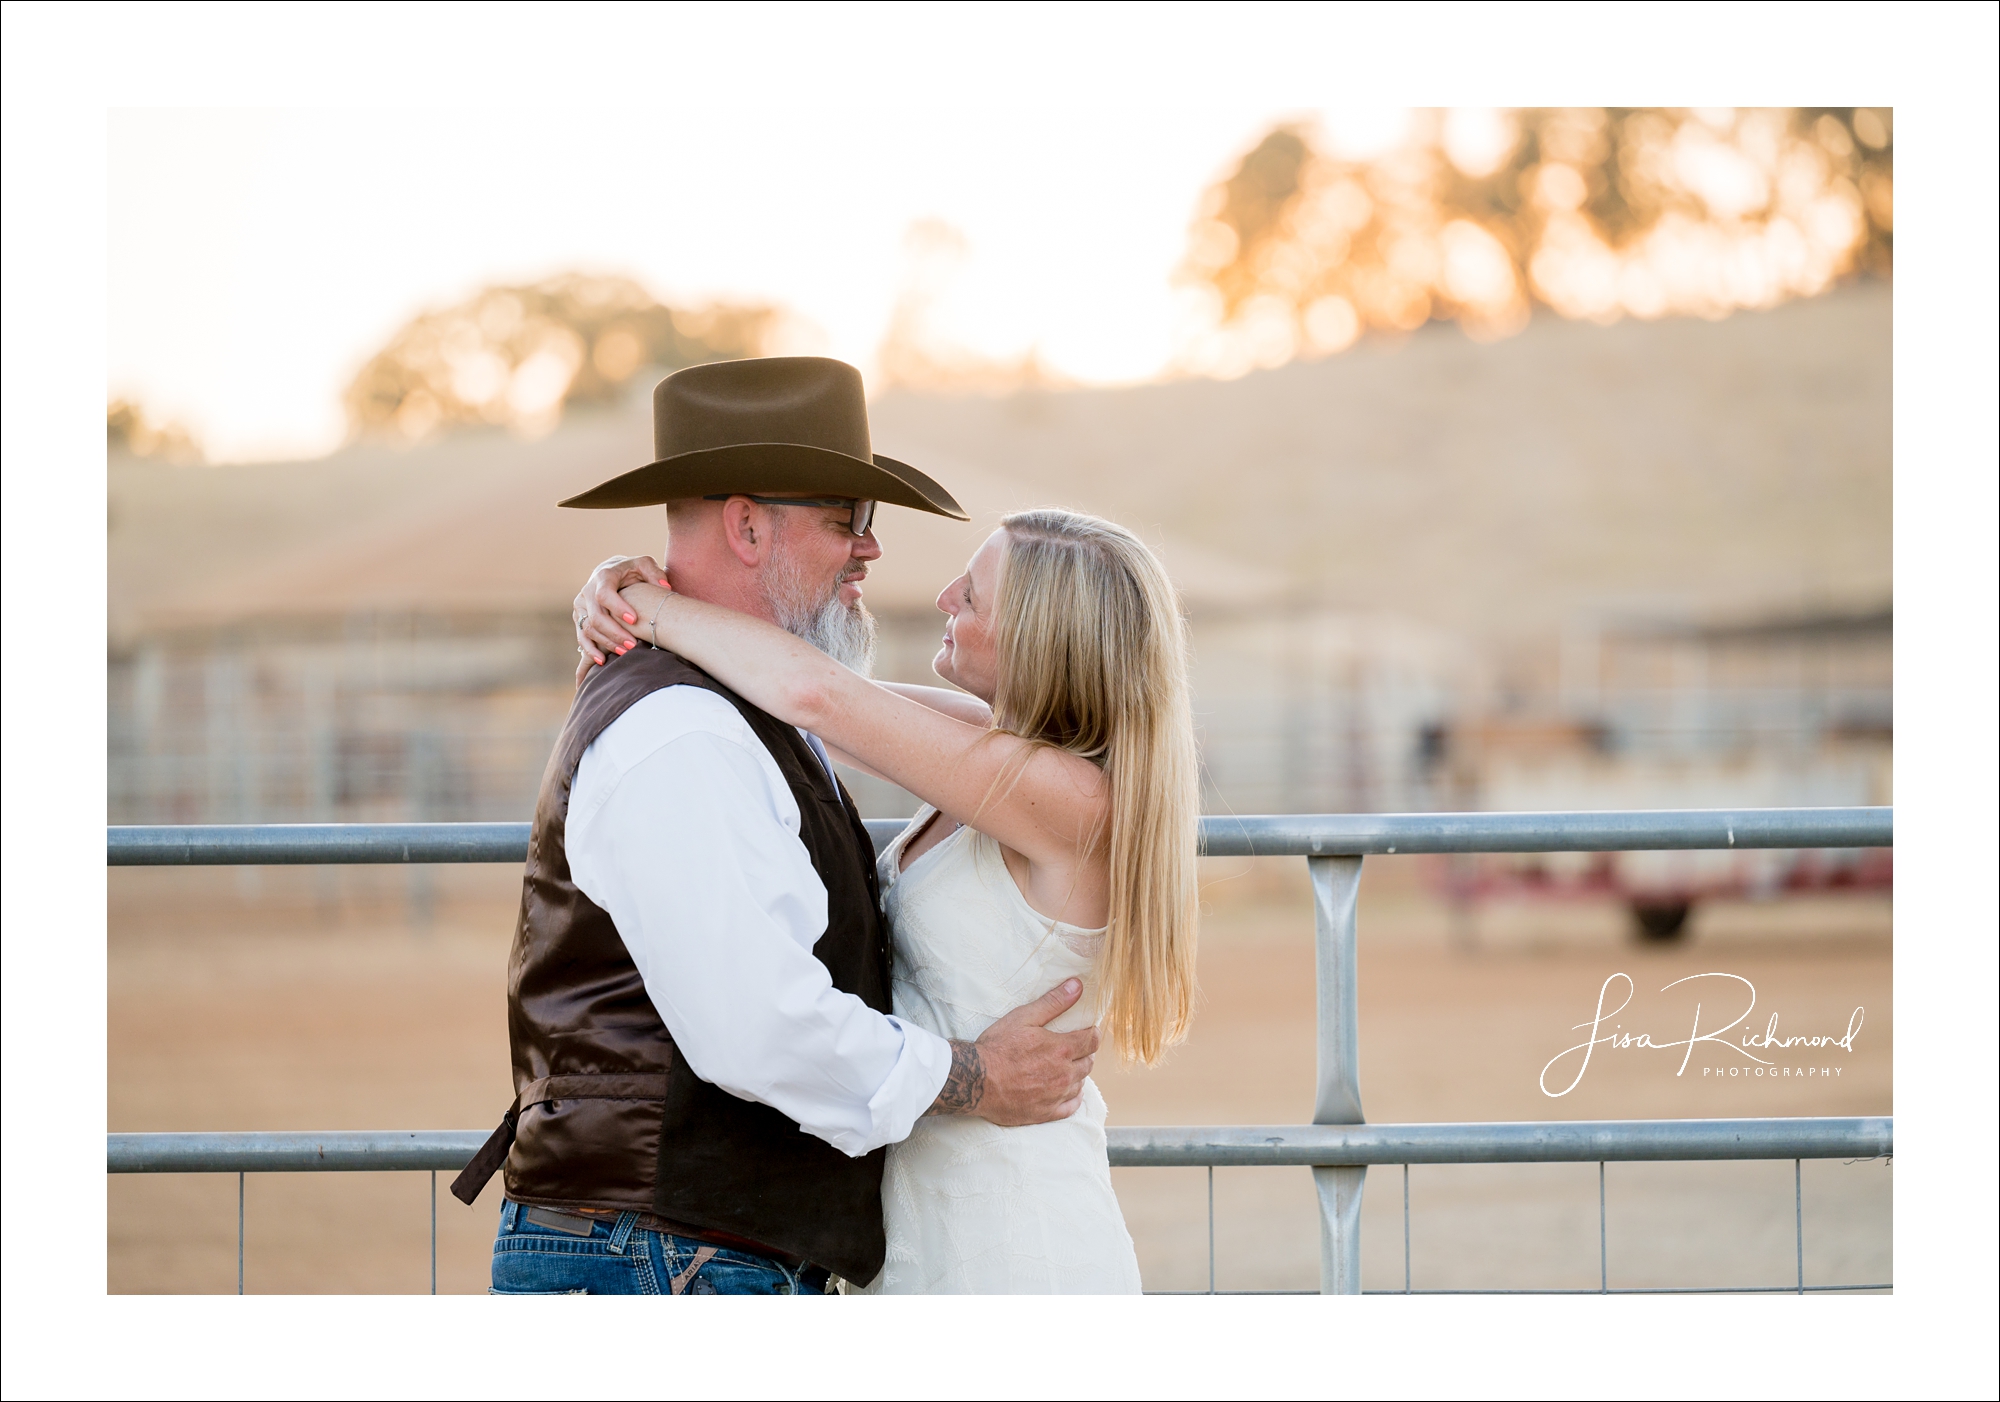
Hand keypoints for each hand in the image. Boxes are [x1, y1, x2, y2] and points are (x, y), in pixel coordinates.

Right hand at [574, 555, 668, 664]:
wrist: (611, 573)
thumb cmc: (632, 570)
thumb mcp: (644, 565)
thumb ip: (654, 573)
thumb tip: (665, 587)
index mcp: (603, 576)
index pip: (604, 594)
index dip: (617, 608)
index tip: (634, 620)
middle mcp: (587, 590)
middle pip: (596, 617)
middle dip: (615, 633)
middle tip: (633, 644)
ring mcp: (581, 605)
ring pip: (588, 629)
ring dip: (607, 643)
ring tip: (626, 652)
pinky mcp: (580, 618)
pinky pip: (582, 637)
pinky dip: (591, 650)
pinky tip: (603, 661)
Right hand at [926, 979, 1097, 1124]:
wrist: (975, 1080)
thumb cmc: (997, 1046)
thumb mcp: (1023, 1017)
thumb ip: (1053, 1002)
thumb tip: (1078, 986)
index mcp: (1061, 1050)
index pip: (1092, 1040)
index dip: (1091, 1033)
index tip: (1084, 1030)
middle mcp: (1064, 1075)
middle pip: (1089, 1062)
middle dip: (1084, 1052)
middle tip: (1072, 1047)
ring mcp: (1056, 1096)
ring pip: (1081, 1084)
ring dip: (1077, 1073)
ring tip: (1065, 1066)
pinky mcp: (1045, 1113)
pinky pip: (1071, 1107)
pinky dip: (1073, 1097)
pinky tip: (1066, 1090)